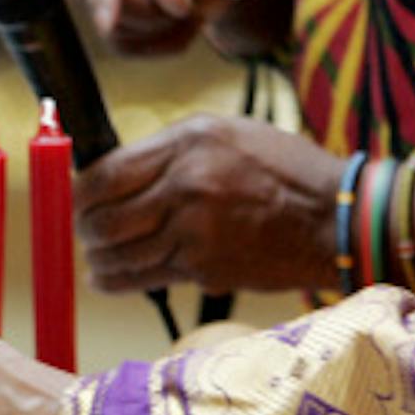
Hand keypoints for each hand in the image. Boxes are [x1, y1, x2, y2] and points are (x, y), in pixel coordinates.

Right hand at [64, 0, 301, 57]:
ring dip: (162, 29)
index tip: (106, 23)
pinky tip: (180, 22)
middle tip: (206, 3)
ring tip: (199, 7)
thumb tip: (168, 1)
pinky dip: (157, 41)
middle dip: (155, 10)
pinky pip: (119, 41)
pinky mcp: (93, 1)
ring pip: (109, 24)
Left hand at [71, 115, 342, 294]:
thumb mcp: (227, 134)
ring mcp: (192, 230)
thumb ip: (170, 150)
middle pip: (103, 216)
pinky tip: (105, 277)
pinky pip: (141, 278)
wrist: (336, 219)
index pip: (106, 172)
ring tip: (95, 253)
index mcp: (187, 144)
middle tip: (84, 228)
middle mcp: (185, 185)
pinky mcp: (202, 269)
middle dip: (84, 226)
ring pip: (116, 252)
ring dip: (97, 256)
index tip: (78, 197)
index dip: (81, 191)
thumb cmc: (284, 170)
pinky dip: (115, 280)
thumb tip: (116, 171)